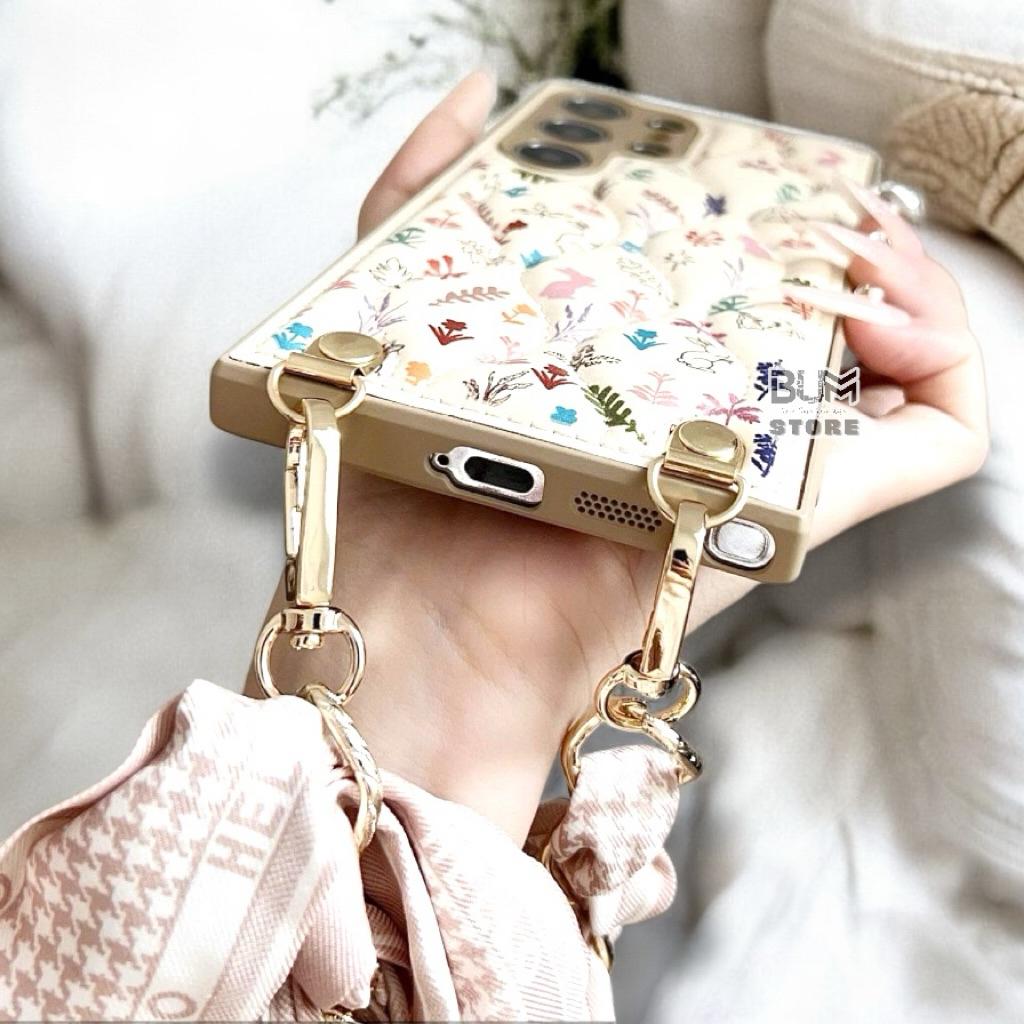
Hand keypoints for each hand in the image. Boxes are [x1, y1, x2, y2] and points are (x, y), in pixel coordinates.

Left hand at [247, 74, 987, 843]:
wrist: (421, 620)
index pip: (756, 282)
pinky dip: (950, 364)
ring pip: (907, 364)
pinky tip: (890, 317)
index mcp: (645, 374)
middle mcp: (721, 418)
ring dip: (914, 286)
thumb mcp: (406, 303)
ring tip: (857, 252)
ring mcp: (773, 464)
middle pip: (838, 312)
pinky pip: (935, 437)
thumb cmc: (405, 479)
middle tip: (822, 212)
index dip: (786, 219)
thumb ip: (429, 192)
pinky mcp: (809, 511)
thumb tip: (482, 93)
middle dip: (854, 241)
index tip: (760, 181)